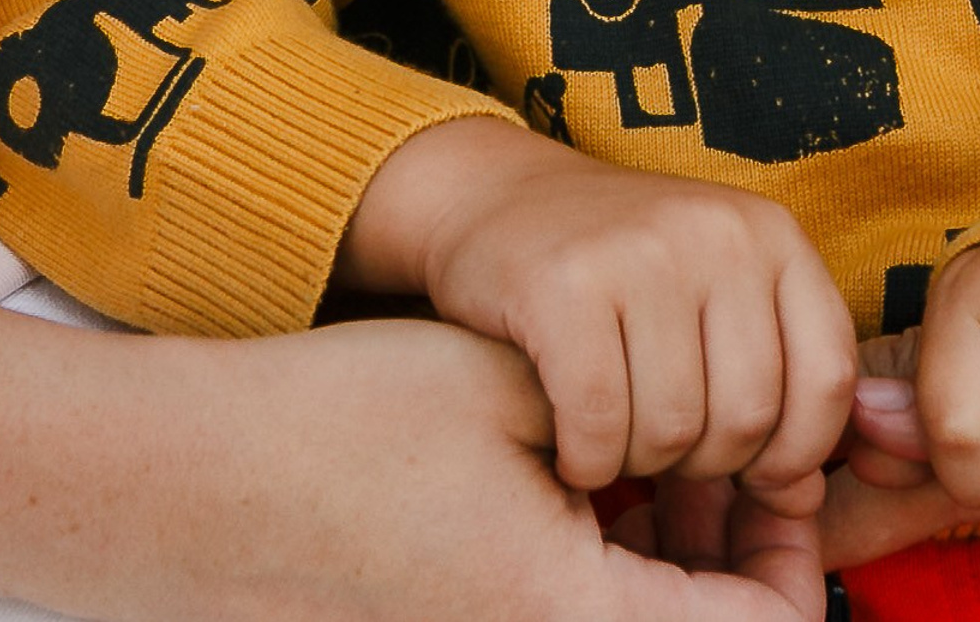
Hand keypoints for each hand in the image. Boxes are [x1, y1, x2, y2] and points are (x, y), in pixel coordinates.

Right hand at [0, 215, 824, 621]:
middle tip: (723, 461)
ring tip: (651, 458)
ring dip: (666, 564)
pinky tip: (580, 478)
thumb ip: (626, 409)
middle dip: (732, 560)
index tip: (781, 467)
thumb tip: (723, 421)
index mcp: (568, 616)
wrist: (187, 484)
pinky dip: (603, 565)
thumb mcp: (508, 381)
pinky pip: (575, 611)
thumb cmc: (343, 422)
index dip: (792, 554)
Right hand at [340, 117, 857, 509]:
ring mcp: (641, 251)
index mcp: (771, 233)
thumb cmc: (620, 271)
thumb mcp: (714, 303)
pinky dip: (586, 459)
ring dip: (639, 465)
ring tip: (614, 435)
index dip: (796, 450)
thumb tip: (804, 503)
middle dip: (705, 464)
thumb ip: (774, 389)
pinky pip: (599, 423)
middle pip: (750, 416)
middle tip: (660, 446)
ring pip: (675, 431)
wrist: (496, 196)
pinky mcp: (564, 283)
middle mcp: (717, 231)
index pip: (829, 376)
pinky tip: (571, 446)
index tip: (749, 470)